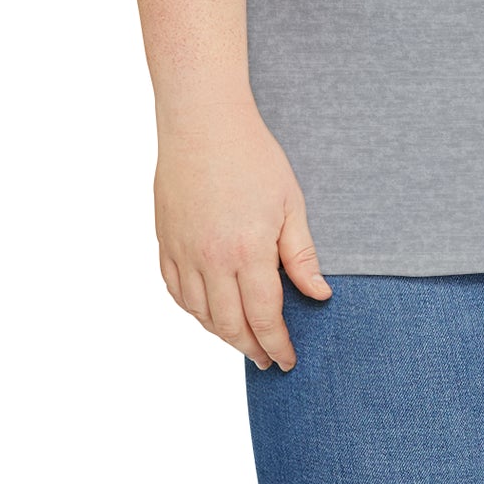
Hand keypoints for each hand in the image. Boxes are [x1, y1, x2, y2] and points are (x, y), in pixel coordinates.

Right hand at [153, 103, 331, 368]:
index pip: (264, 316)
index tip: (288, 359)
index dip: (277, 343)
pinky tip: (207, 313)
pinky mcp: (165, 244)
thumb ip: (301, 255)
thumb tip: (318, 295)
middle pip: (230, 325)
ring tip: (242, 340)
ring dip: (222, 334)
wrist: (203, 124)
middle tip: (267, 359)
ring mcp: (184, 254)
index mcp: (248, 251)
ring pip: (201, 315)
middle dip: (252, 348)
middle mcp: (211, 260)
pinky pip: (176, 293)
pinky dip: (193, 311)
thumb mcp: (290, 202)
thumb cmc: (252, 156)